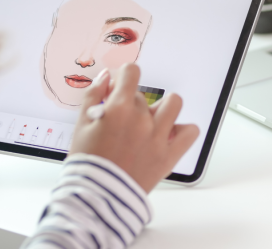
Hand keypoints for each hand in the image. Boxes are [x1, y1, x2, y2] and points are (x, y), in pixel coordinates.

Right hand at [69, 63, 199, 192]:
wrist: (96, 199)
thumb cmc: (87, 164)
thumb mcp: (80, 125)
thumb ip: (93, 95)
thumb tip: (106, 76)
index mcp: (119, 109)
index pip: (131, 72)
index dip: (125, 76)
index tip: (121, 86)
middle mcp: (142, 119)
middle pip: (143, 96)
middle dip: (131, 104)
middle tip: (122, 122)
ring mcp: (158, 136)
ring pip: (174, 103)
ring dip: (163, 108)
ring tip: (152, 121)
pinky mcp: (170, 154)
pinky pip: (190, 131)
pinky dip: (183, 130)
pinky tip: (169, 134)